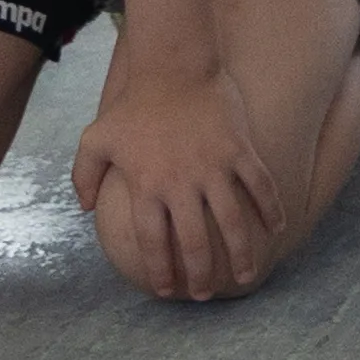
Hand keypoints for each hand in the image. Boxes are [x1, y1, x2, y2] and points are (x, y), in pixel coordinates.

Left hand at [72, 55, 282, 298]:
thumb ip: (83, 177)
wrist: (173, 66)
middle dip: (200, 273)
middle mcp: (182, 183)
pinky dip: (270, 208)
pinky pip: (259, 185)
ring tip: (245, 275)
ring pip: (233, 221)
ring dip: (241, 252)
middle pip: (195, 241)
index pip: (154, 241)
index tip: (167, 290)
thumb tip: (83, 209)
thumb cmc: (133, 106)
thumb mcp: (95, 140)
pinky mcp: (240, 150)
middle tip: (205, 293)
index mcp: (147, 186)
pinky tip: (276, 228)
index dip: (161, 269)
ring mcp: (214, 167)